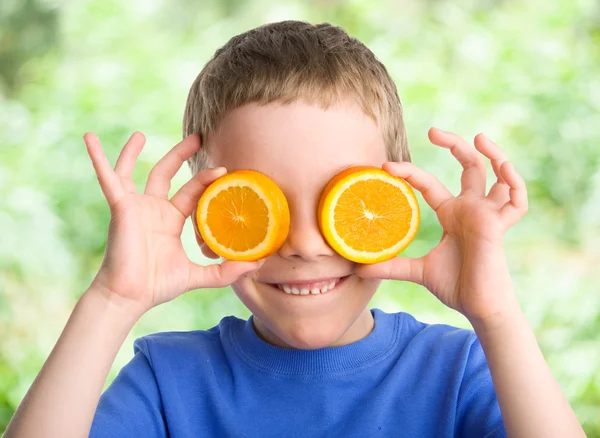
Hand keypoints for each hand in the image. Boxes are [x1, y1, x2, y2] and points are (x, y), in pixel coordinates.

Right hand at [85, 132, 261, 314]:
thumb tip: (256, 265)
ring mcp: (134, 206)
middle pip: (167, 173)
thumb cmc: (158, 286)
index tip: (224, 168)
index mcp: (170, 219)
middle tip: (199, 137)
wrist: (130, 296)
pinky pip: (107, 178)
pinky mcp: (120, 207)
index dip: (205, 180)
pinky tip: (89, 137)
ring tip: (140, 133)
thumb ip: (225, 271)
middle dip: (181, 154)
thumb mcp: (198, 276)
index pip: (191, 192)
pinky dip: (99, 158)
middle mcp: (152, 209)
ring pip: (134, 171)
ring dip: (135, 152)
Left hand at [356, 128, 527, 323]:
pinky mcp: (500, 226)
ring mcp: (488, 215)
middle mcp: (471, 209)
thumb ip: (390, 266)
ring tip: (477, 137)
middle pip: (469, 166)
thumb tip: (356, 270)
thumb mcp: (417, 272)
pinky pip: (517, 199)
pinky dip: (514, 182)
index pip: (430, 184)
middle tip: (432, 131)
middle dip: (454, 145)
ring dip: (493, 154)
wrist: (477, 307)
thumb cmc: (455, 286)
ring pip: (499, 174)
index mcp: (452, 214)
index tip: (386, 166)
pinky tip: (502, 169)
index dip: (410, 173)